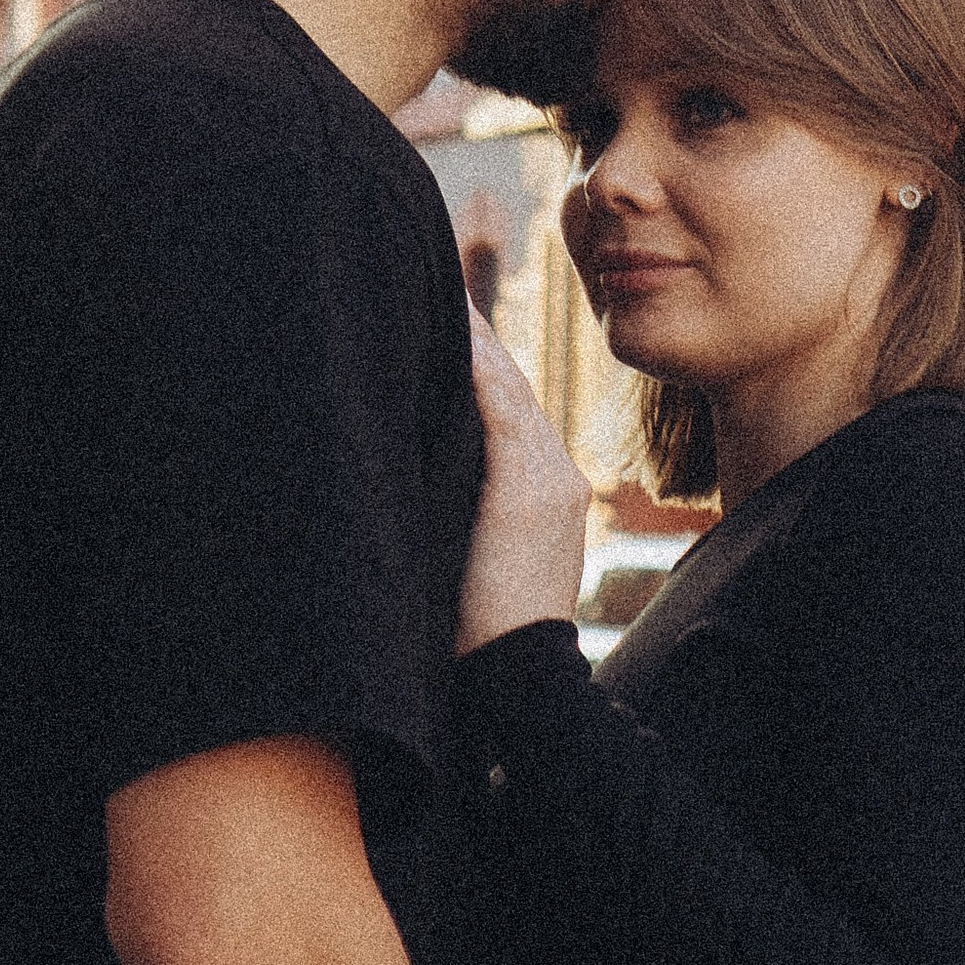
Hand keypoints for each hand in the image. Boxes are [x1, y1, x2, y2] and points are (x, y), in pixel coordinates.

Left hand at [457, 308, 592, 650]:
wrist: (518, 680)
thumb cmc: (480, 635)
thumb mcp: (474, 559)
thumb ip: (463, 506)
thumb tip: (409, 471)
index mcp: (543, 488)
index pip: (507, 407)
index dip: (477, 360)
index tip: (444, 319)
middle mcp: (555, 473)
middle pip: (510, 386)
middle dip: (474, 336)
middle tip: (433, 283)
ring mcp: (550, 479)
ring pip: (507, 389)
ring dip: (471, 340)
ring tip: (436, 292)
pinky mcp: (533, 489)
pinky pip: (503, 410)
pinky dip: (478, 369)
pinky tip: (452, 333)